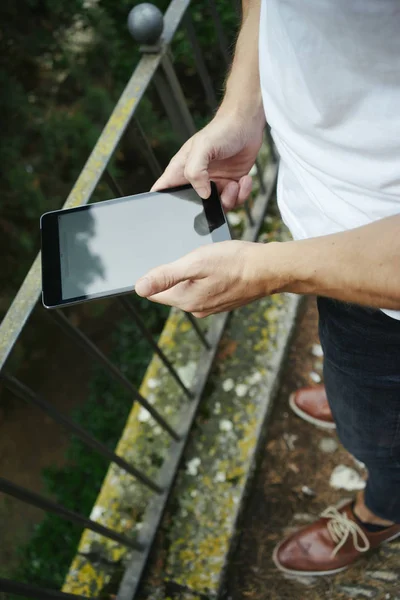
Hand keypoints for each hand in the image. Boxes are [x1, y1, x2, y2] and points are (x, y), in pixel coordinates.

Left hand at [135, 240, 275, 317]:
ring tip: (202, 258)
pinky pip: (205, 288)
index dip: (152, 276)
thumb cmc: (234, 262)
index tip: (157, 261)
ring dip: (190, 274)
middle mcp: (197, 308)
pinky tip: (216, 266)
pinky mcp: (224, 301)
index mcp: (186, 300)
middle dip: (172, 274)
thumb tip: (139, 288)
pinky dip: (205, 277)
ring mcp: (211, 306)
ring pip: (189, 288)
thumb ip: (166, 275)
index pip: (156, 293)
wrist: (269, 269)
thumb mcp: (195, 263)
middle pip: (172, 291)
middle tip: (183, 254)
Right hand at [151, 111, 263, 210]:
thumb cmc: (222, 129)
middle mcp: (197, 179)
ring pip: (217, 207)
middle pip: (193, 206)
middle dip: (205, 209)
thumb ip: (195, 171)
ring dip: (228, 200)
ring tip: (233, 184)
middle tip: (215, 196)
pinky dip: (242, 194)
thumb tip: (202, 194)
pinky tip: (244, 180)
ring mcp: (214, 183)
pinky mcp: (231, 184)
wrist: (247, 123)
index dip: (161, 203)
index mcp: (182, 170)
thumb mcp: (202, 147)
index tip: (168, 211)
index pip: (162, 190)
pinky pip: (235, 201)